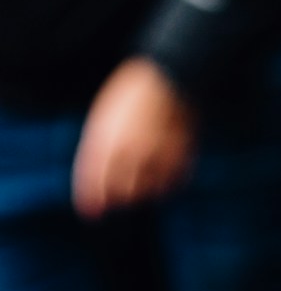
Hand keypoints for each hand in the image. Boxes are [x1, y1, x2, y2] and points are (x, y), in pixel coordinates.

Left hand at [72, 57, 197, 218]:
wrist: (170, 77)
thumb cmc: (134, 92)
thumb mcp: (106, 116)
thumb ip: (101, 143)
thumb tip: (103, 170)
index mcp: (105, 139)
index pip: (93, 178)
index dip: (91, 199)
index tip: (91, 214)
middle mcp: (129, 151)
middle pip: (121, 190)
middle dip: (118, 198)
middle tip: (119, 201)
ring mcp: (156, 154)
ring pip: (148, 189)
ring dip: (144, 192)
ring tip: (143, 190)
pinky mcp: (180, 154)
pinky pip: (172, 180)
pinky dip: (167, 184)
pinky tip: (164, 180)